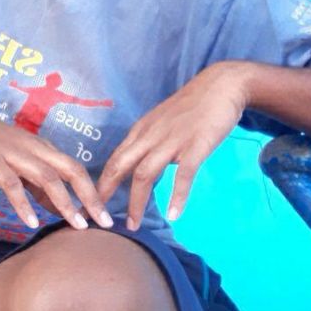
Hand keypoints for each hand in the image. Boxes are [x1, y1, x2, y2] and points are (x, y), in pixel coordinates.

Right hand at [0, 100, 113, 230]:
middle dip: (90, 197)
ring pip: (47, 178)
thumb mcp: (19, 162)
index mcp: (44, 149)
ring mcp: (14, 155)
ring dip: (65, 203)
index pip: (76, 169)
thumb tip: (60, 210)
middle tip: (105, 222)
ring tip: (77, 226)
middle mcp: (35, 150)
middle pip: (71, 171)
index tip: (106, 215)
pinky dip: (23, 204)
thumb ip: (39, 186)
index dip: (93, 191)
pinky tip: (31, 223)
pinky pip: (12, 185)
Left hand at [96, 63, 251, 228]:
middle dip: (106, 194)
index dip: (100, 183)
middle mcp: (151, 136)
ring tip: (133, 226)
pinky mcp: (195, 145)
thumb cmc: (192, 106)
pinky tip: (174, 214)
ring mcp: (172, 140)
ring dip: (136, 202)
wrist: (221, 85)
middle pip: (120, 167)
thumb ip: (149, 143)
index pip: (114, 160)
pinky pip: (183, 174)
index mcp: (141, 131)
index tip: (90, 204)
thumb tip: (139, 167)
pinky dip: (177, 195)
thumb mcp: (161, 122)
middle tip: (98, 219)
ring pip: (145, 173)